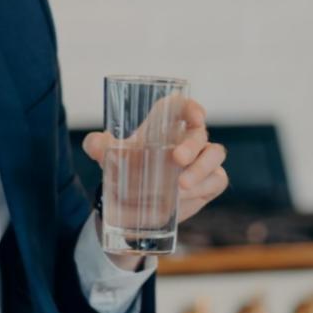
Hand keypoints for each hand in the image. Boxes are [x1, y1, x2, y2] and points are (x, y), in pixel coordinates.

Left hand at [81, 98, 226, 225]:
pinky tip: (187, 197)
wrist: (133, 205)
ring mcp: (201, 160)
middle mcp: (186, 139)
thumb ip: (98, 147)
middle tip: (177, 159)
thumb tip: (94, 144)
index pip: (181, 107)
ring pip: (214, 155)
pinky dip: (205, 186)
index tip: (196, 116)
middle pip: (199, 132)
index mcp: (164, 125)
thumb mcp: (110, 158)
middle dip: (192, 144)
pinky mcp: (209, 182)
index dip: (191, 107)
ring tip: (181, 186)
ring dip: (201, 168)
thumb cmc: (127, 170)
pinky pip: (217, 179)